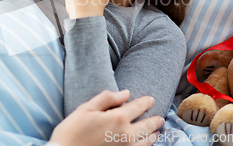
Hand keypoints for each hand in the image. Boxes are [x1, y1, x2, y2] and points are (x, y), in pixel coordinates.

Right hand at [49, 90, 163, 145]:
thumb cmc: (72, 130)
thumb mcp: (87, 108)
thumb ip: (108, 98)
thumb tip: (126, 93)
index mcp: (117, 118)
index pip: (138, 107)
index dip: (146, 102)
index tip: (151, 99)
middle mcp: (126, 134)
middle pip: (147, 126)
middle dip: (155, 121)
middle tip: (160, 118)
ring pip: (146, 142)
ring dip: (153, 136)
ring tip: (156, 132)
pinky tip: (144, 145)